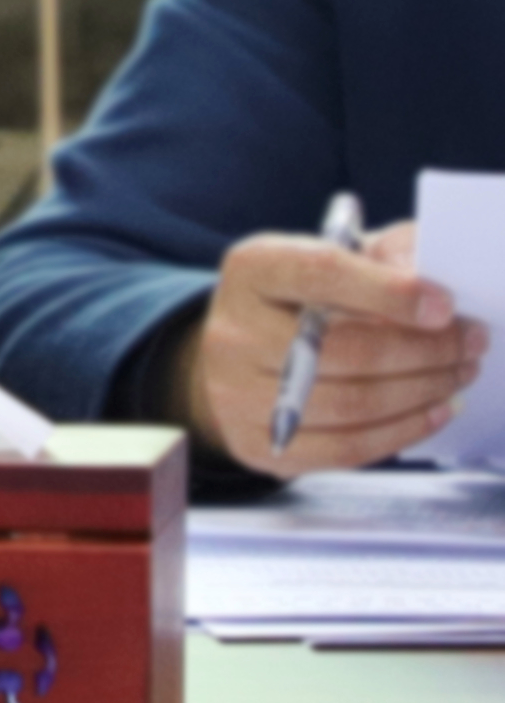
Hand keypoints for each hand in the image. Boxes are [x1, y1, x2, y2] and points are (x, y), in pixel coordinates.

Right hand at [179, 220, 487, 475]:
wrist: (245, 355)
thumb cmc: (307, 301)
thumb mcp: (340, 256)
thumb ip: (387, 255)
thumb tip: (428, 285)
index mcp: (252, 270)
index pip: (320, 273)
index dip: (388, 291)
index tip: (445, 306)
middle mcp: (233, 332)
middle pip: (342, 349)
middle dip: (425, 350)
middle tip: (470, 344)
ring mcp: (237, 394)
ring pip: (352, 403)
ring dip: (423, 392)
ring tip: (458, 375)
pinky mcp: (258, 444)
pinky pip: (346, 447)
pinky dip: (403, 430)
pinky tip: (434, 410)